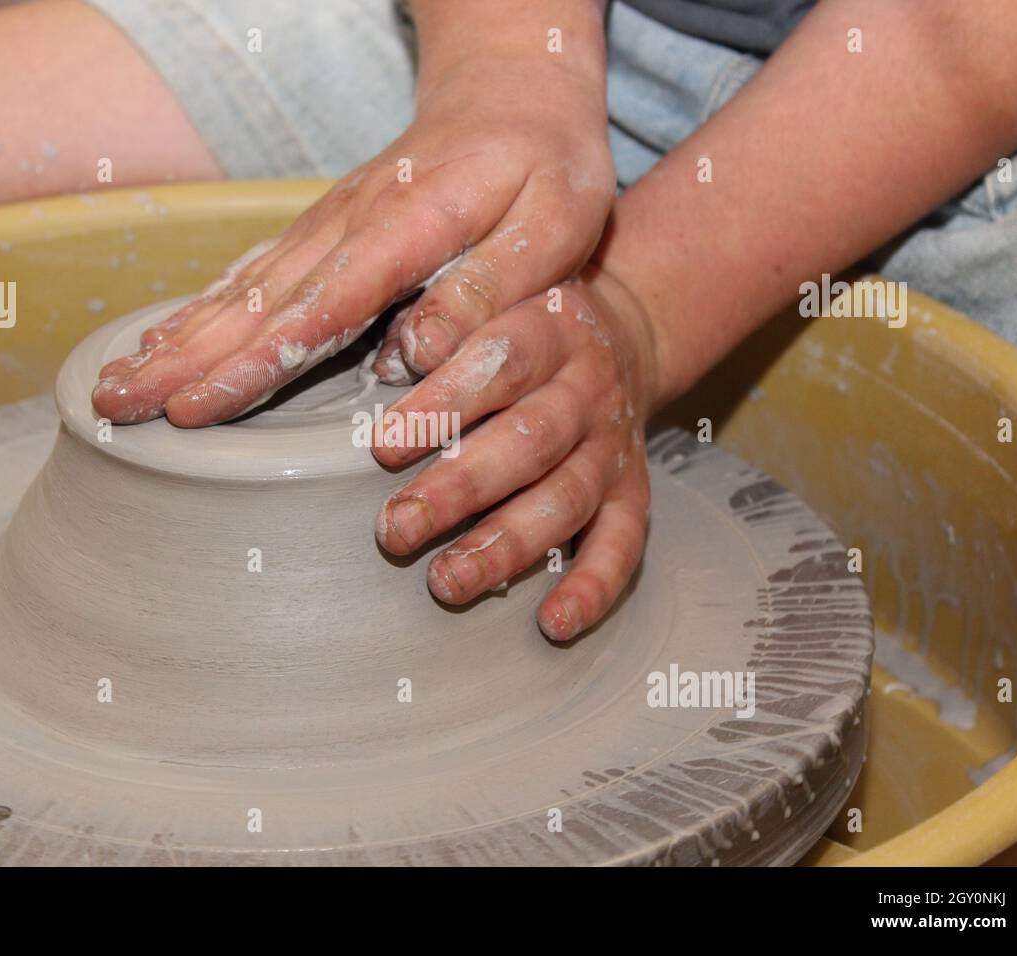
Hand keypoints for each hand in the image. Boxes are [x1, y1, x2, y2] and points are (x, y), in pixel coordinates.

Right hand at [91, 45, 615, 425]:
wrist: (516, 90)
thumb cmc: (549, 166)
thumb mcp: (556, 228)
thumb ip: (489, 289)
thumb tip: (412, 353)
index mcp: (410, 225)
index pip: (321, 305)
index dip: (255, 362)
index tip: (195, 407)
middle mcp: (351, 222)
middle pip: (257, 301)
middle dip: (182, 360)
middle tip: (113, 410)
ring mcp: (328, 222)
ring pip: (241, 287)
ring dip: (176, 339)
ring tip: (114, 385)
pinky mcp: (323, 228)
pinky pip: (252, 273)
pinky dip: (203, 310)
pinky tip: (164, 340)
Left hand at [372, 265, 660, 641]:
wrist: (621, 330)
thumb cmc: (523, 316)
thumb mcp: (494, 283)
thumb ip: (448, 308)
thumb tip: (399, 349)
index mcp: (549, 328)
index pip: (500, 363)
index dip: (443, 404)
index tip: (384, 444)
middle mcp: (587, 390)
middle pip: (529, 442)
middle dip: (459, 490)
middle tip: (396, 528)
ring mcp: (612, 446)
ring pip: (565, 500)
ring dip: (506, 546)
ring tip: (446, 581)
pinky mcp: (632, 491)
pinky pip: (622, 545)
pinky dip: (593, 588)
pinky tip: (554, 623)